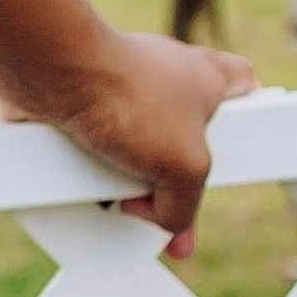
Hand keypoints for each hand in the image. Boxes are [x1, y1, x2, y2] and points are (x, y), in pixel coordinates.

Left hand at [2, 29, 261, 259]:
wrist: (50, 72)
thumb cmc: (127, 96)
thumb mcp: (188, 167)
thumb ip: (187, 204)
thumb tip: (162, 223)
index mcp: (207, 76)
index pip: (246, 88)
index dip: (246, 119)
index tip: (236, 147)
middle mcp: (164, 76)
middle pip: (183, 135)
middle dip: (173, 174)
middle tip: (168, 203)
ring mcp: (118, 88)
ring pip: (133, 147)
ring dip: (125, 178)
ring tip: (118, 199)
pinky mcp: (77, 102)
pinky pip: (89, 149)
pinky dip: (86, 172)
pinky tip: (83, 189)